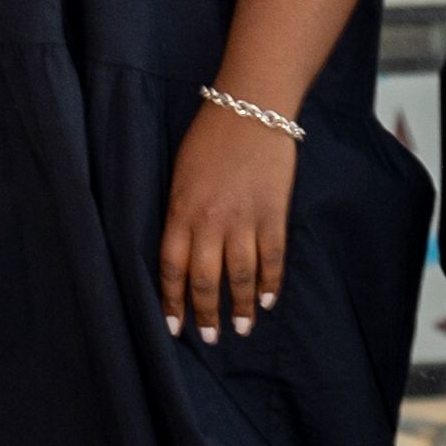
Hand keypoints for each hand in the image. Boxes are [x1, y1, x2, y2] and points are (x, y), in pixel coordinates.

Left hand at [157, 103, 297, 343]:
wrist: (250, 107)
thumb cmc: (209, 137)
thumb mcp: (181, 175)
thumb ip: (180, 214)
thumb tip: (182, 253)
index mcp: (181, 210)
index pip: (171, 267)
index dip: (172, 301)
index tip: (173, 326)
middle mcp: (210, 220)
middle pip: (205, 280)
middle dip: (205, 314)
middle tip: (209, 338)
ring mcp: (244, 218)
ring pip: (239, 276)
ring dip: (239, 308)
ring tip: (242, 329)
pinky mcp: (273, 213)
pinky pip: (271, 258)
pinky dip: (270, 283)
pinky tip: (267, 301)